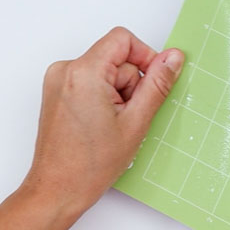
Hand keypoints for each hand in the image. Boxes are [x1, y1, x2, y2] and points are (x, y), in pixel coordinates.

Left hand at [20, 27, 184, 226]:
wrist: (56, 190)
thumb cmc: (89, 165)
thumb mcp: (135, 122)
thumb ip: (157, 84)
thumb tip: (172, 58)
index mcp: (84, 72)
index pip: (123, 39)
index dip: (145, 57)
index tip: (152, 82)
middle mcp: (65, 70)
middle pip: (115, 58)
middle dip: (129, 84)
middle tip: (127, 117)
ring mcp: (57, 81)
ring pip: (104, 71)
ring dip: (117, 93)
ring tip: (111, 124)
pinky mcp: (56, 91)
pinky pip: (90, 81)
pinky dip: (102, 97)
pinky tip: (101, 124)